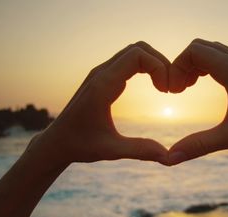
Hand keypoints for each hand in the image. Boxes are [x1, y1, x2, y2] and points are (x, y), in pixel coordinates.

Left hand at [32, 42, 169, 164]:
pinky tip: (155, 87)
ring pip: (134, 52)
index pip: (137, 55)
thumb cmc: (80, 145)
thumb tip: (169, 157)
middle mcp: (101, 73)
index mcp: (103, 85)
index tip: (167, 91)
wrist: (56, 142)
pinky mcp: (103, 78)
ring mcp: (101, 73)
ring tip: (165, 87)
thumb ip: (140, 150)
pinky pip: (129, 61)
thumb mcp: (112, 150)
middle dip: (160, 62)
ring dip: (154, 64)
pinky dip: (146, 67)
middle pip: (138, 48)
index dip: (159, 67)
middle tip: (171, 87)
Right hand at [167, 39, 227, 164]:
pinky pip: (224, 57)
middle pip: (200, 46)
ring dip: (196, 64)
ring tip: (188, 88)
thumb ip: (199, 145)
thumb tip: (170, 159)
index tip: (174, 92)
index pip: (194, 51)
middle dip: (183, 64)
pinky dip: (209, 65)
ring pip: (212, 50)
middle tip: (178, 90)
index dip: (176, 67)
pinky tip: (207, 85)